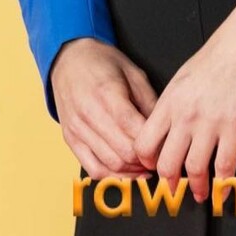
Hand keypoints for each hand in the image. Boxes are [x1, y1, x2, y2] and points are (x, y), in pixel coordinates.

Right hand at [50, 37, 158, 178]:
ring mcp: (77, 129)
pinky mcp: (70, 139)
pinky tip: (128, 171)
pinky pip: (92, 168)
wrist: (68, 59)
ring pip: (110, 165)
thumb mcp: (134, 73)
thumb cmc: (103, 63)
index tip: (167, 146)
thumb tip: (166, 130)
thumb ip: (150, 102)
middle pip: (124, 153)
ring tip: (147, 166)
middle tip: (161, 158)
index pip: (134, 131)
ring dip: (132, 171)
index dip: (154, 145)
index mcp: (107, 94)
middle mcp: (89, 114)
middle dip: (146, 161)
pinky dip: (112, 176)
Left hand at [131, 0, 235, 201]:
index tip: (153, 169)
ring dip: (197, 188)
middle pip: (165, 163)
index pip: (144, 143)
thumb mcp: (185, 75)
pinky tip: (225, 190)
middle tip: (173, 191)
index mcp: (170, 101)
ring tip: (200, 194)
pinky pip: (225, 166)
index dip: (147, 162)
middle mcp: (185, 115)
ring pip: (194, 170)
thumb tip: (169, 126)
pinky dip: (224, 184)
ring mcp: (211, 123)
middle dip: (169, 183)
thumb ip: (175, 103)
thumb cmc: (222, 51)